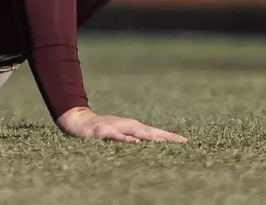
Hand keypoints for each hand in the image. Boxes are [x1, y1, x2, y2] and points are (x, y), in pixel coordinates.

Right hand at [55, 106, 186, 142]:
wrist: (79, 121)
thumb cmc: (103, 130)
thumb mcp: (121, 133)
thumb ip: (136, 138)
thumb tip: (155, 144)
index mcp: (134, 127)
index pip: (156, 133)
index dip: (170, 137)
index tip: (186, 142)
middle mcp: (128, 125)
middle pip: (150, 132)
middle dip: (166, 137)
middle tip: (182, 142)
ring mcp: (116, 127)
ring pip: (136, 133)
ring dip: (150, 137)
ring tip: (164, 142)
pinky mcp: (104, 131)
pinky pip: (117, 136)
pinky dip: (126, 139)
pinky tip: (135, 142)